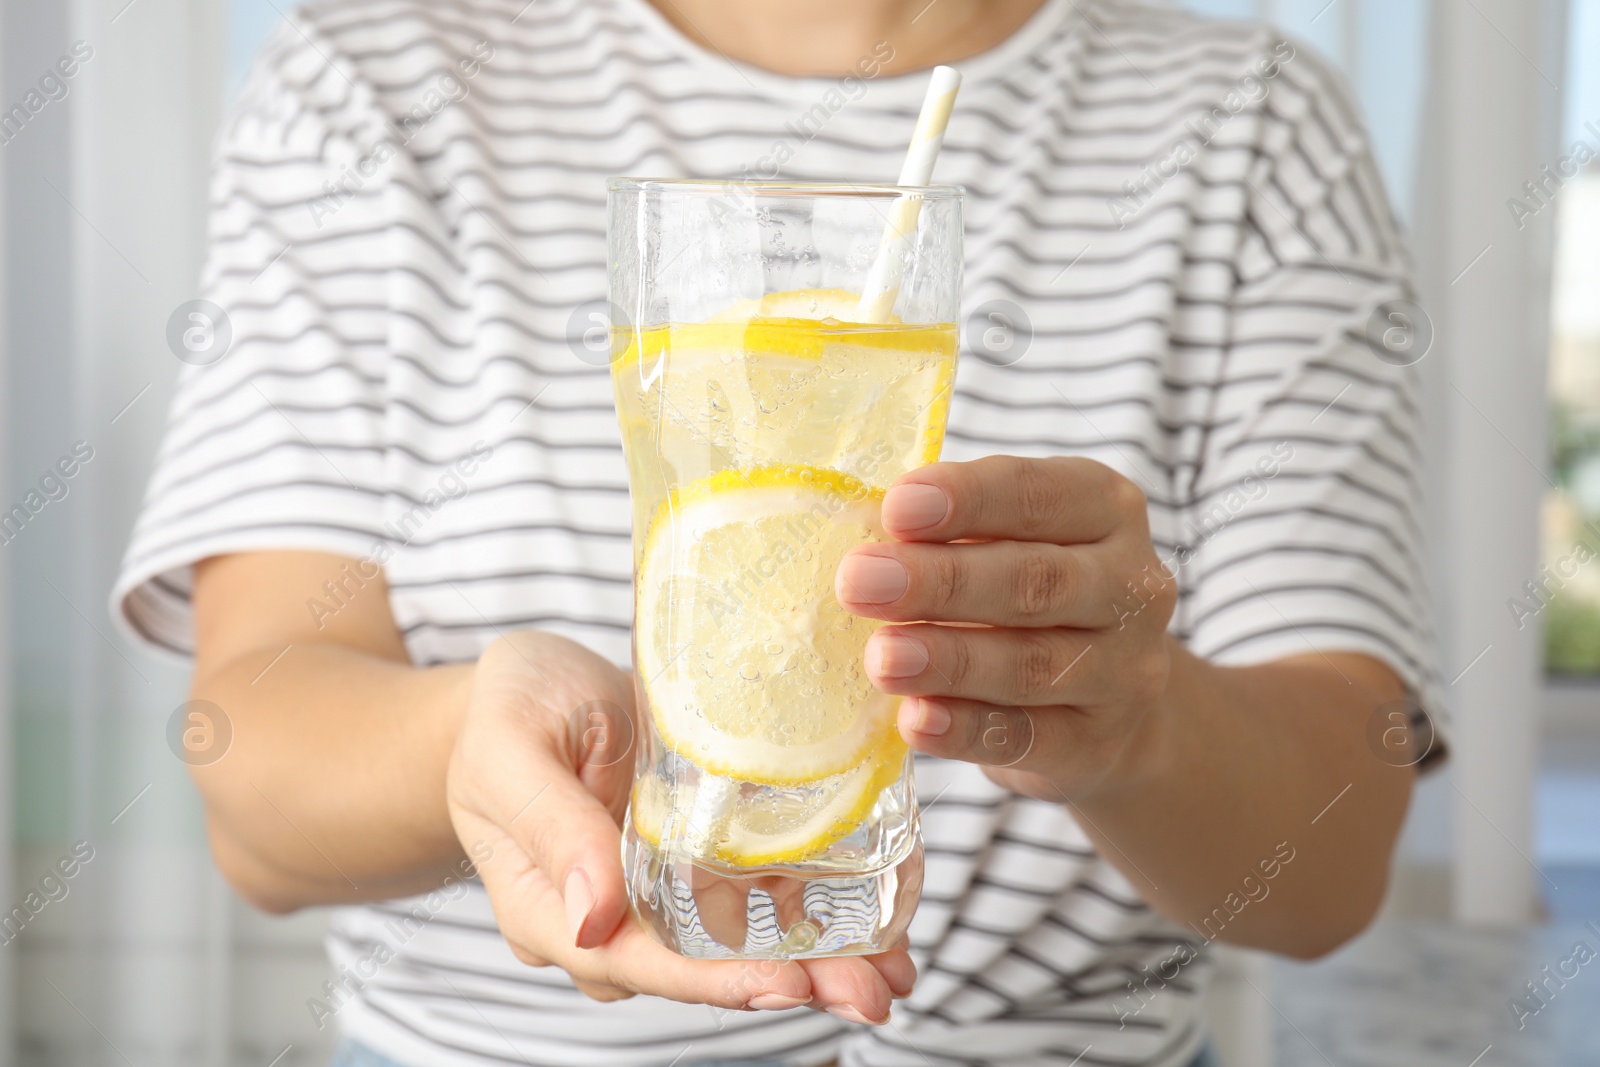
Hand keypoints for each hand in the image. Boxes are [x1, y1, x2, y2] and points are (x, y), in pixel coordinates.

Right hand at [445, 632, 913, 1020]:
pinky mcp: (698, 856)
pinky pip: (758, 894)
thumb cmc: (508, 709)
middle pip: (699, 967)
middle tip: (869, 992)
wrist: (531, 684)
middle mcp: (612, 915)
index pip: (632, 961)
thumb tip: (590, 918)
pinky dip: (820, 908)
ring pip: (739, 941)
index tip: (784, 985)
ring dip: (818, 959)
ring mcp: (658, 891)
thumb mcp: (513, 748)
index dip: (710, 981)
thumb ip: (550, 824)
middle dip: (789, 983)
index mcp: (550, 905)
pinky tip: (882, 916)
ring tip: (894, 970)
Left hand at [836, 456, 1175, 802]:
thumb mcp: (1008, 543)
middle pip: (1036, 580)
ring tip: (881, 658)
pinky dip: (966, 729)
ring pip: (1033, 664)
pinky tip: (916, 720)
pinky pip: (1028, 737)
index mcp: (1106, 510)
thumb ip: (948, 535)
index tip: (896, 507)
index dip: (968, 498)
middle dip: (942, 581)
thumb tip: (862, 539)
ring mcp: (1124, 672)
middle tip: (860, 582)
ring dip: (949, 660)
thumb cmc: (1029, 598)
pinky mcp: (1096, 745)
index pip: (1038, 494)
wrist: (1109, 710)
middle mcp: (1132, 587)